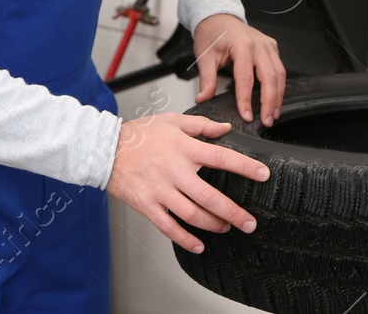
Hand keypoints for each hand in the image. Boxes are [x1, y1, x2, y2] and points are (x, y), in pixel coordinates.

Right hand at [106, 113, 269, 252]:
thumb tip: (225, 128)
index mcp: (183, 148)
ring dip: (213, 225)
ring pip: (192, 215)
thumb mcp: (172, 121)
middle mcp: (174, 171)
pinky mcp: (147, 205)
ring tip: (227, 228)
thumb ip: (201, 125)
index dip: (245, 167)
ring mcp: (160, 190)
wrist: (104, 148)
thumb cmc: (138, 134)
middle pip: (210, 196)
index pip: (221, 157)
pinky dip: (186, 239)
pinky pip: (169, 227)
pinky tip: (199, 245)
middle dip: (233, 212)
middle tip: (250, 222)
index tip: (264, 174)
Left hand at [193, 13, 285, 126]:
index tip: (246, 116)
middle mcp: (258, 44)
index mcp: (241, 44)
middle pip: (270, 77)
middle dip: (270, 101)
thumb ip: (206, 79)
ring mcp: (267, 45)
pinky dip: (279, 85)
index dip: (246, 99)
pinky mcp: (271, 47)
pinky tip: (275, 99)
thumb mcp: (204, 55)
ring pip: (279, 73)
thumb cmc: (211, 32)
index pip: (246, 77)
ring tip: (273, 114)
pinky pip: (279, 68)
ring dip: (278, 96)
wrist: (218, 16)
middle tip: (266, 120)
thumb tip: (203, 98)